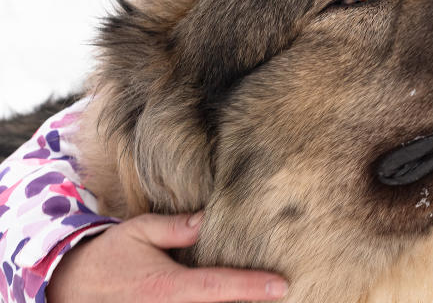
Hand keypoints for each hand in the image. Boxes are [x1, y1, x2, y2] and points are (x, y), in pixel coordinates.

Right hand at [46, 212, 288, 302]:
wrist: (69, 287)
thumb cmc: (109, 256)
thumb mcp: (140, 232)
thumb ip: (177, 227)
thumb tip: (208, 218)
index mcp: (166, 287)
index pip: (218, 287)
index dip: (251, 287)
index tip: (281, 285)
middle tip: (282, 293)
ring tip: (264, 298)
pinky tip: (232, 301)